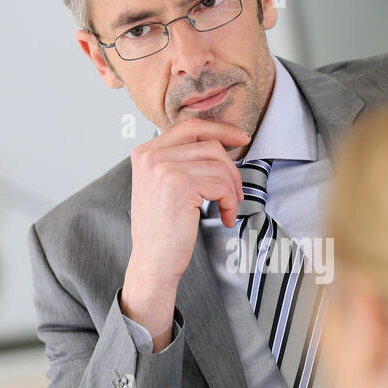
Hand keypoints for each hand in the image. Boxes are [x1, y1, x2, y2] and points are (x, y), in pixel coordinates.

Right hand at [121, 120, 249, 346]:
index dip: (220, 129)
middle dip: (231, 168)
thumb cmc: (163, 229)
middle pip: (209, 144)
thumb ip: (180, 160)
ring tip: (228, 207)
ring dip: (232, 188)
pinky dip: (230, 201)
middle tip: (236, 192)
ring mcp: (163, 169)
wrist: (153, 262)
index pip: (190, 126)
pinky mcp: (180, 185)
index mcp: (145, 152)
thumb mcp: (163, 185)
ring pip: (218, 164)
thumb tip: (218, 142)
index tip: (241, 138)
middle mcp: (150, 156)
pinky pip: (221, 184)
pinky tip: (224, 217)